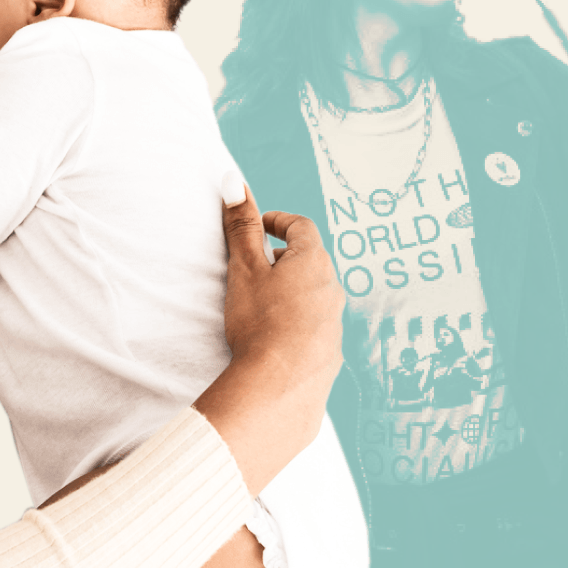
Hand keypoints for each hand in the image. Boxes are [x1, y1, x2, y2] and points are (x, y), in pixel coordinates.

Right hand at [219, 188, 342, 383]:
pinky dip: (297, 320)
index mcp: (313, 262)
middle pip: (310, 259)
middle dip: (283, 256)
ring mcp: (334, 321)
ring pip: (314, 293)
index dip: (277, 221)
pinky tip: (275, 335)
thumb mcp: (243, 267)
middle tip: (255, 264)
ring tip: (262, 302)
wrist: (279, 385)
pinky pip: (315, 325)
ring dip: (292, 289)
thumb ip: (240, 225)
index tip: (257, 226)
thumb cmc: (260, 321)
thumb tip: (233, 181)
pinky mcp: (330, 351)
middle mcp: (332, 288)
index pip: (300, 226)